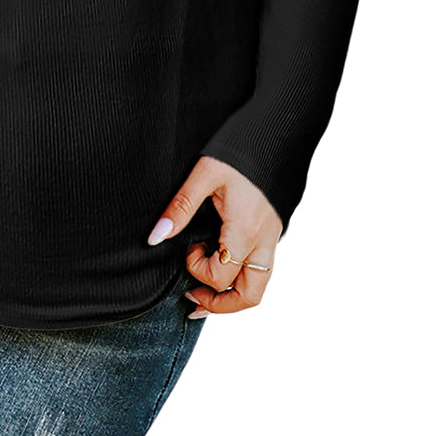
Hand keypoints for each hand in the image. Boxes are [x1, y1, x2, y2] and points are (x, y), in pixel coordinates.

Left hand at [147, 155, 282, 317]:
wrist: (278, 130)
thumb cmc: (241, 148)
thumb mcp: (205, 174)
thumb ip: (180, 208)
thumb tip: (156, 237)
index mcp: (245, 230)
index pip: (221, 276)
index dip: (197, 270)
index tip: (187, 247)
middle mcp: (264, 241)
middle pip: (250, 296)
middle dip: (220, 305)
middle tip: (193, 299)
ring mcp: (273, 237)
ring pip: (261, 286)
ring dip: (234, 296)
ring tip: (206, 294)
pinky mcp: (275, 230)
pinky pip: (263, 268)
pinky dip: (243, 277)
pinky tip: (224, 266)